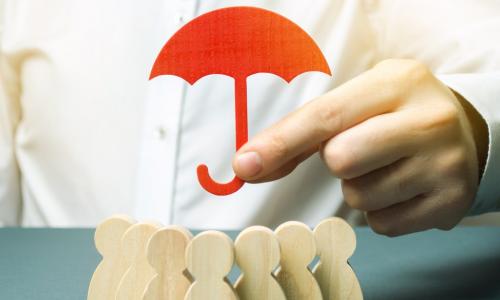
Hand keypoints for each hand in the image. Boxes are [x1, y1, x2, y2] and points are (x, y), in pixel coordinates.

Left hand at [233, 59, 486, 235]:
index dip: (281, 142)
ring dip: (361, 188)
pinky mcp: (451, 203)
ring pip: (359, 198)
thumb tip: (250, 164)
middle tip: (363, 148)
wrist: (465, 133)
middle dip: (337, 161)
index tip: (245, 165)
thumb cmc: (396, 114)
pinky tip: (403, 188)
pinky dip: (381, 211)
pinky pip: (382, 224)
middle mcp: (428, 120)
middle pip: (340, 159)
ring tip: (388, 167)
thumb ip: (306, 131)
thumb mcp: (361, 100)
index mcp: (397, 82)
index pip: (326, 115)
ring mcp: (444, 164)